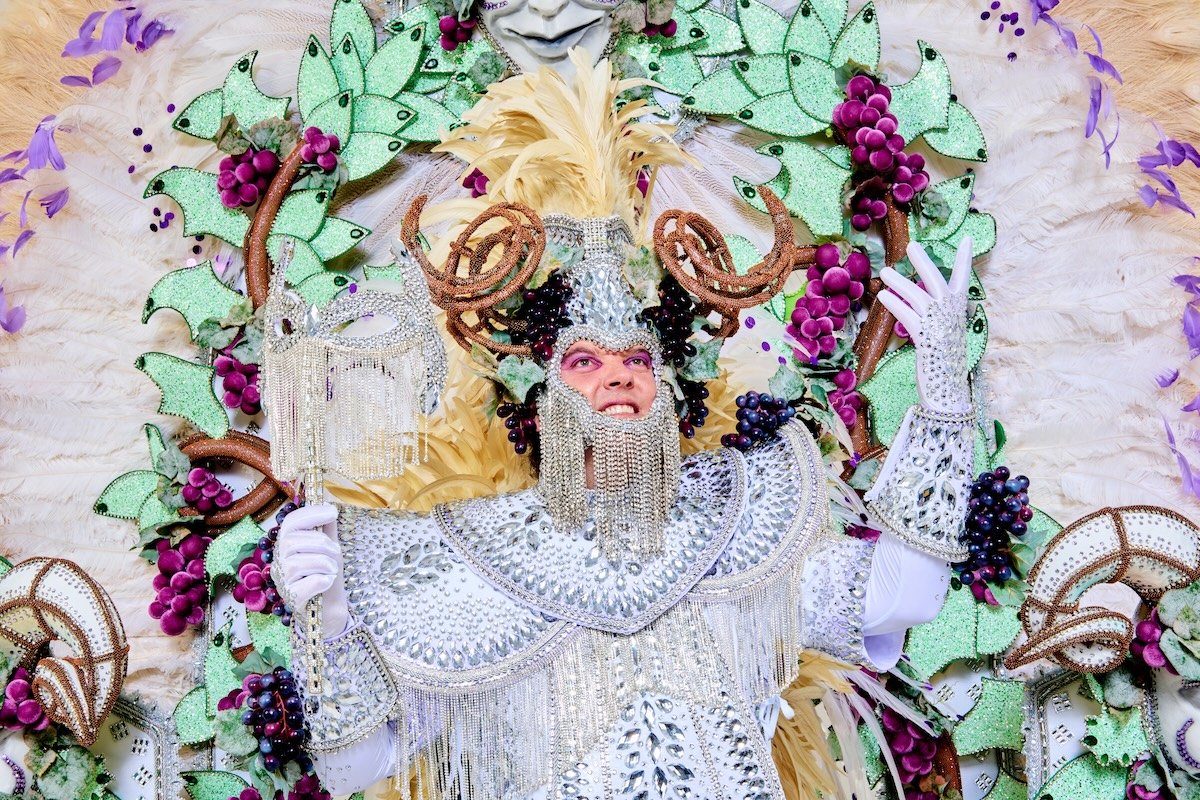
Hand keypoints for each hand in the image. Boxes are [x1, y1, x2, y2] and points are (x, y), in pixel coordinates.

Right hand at [276, 504, 349, 638]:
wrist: (331, 609)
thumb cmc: (327, 576)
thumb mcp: (329, 549)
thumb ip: (327, 530)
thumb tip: (328, 506)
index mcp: (287, 547)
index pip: (290, 524)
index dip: (311, 514)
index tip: (332, 512)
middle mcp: (280, 563)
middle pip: (292, 542)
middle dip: (321, 543)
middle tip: (335, 552)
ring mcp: (283, 582)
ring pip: (297, 563)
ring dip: (323, 563)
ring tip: (332, 569)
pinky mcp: (292, 600)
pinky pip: (306, 585)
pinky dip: (322, 581)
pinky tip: (327, 582)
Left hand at [877, 237, 972, 413]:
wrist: (948, 389)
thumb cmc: (943, 360)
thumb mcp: (944, 332)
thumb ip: (935, 314)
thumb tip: (919, 298)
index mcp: (959, 310)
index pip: (963, 279)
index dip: (964, 259)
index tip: (966, 239)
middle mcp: (951, 314)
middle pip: (937, 281)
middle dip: (924, 262)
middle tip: (911, 246)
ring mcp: (940, 325)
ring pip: (917, 296)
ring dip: (899, 283)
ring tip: (884, 272)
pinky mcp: (926, 338)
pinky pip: (908, 315)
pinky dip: (895, 304)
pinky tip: (883, 296)